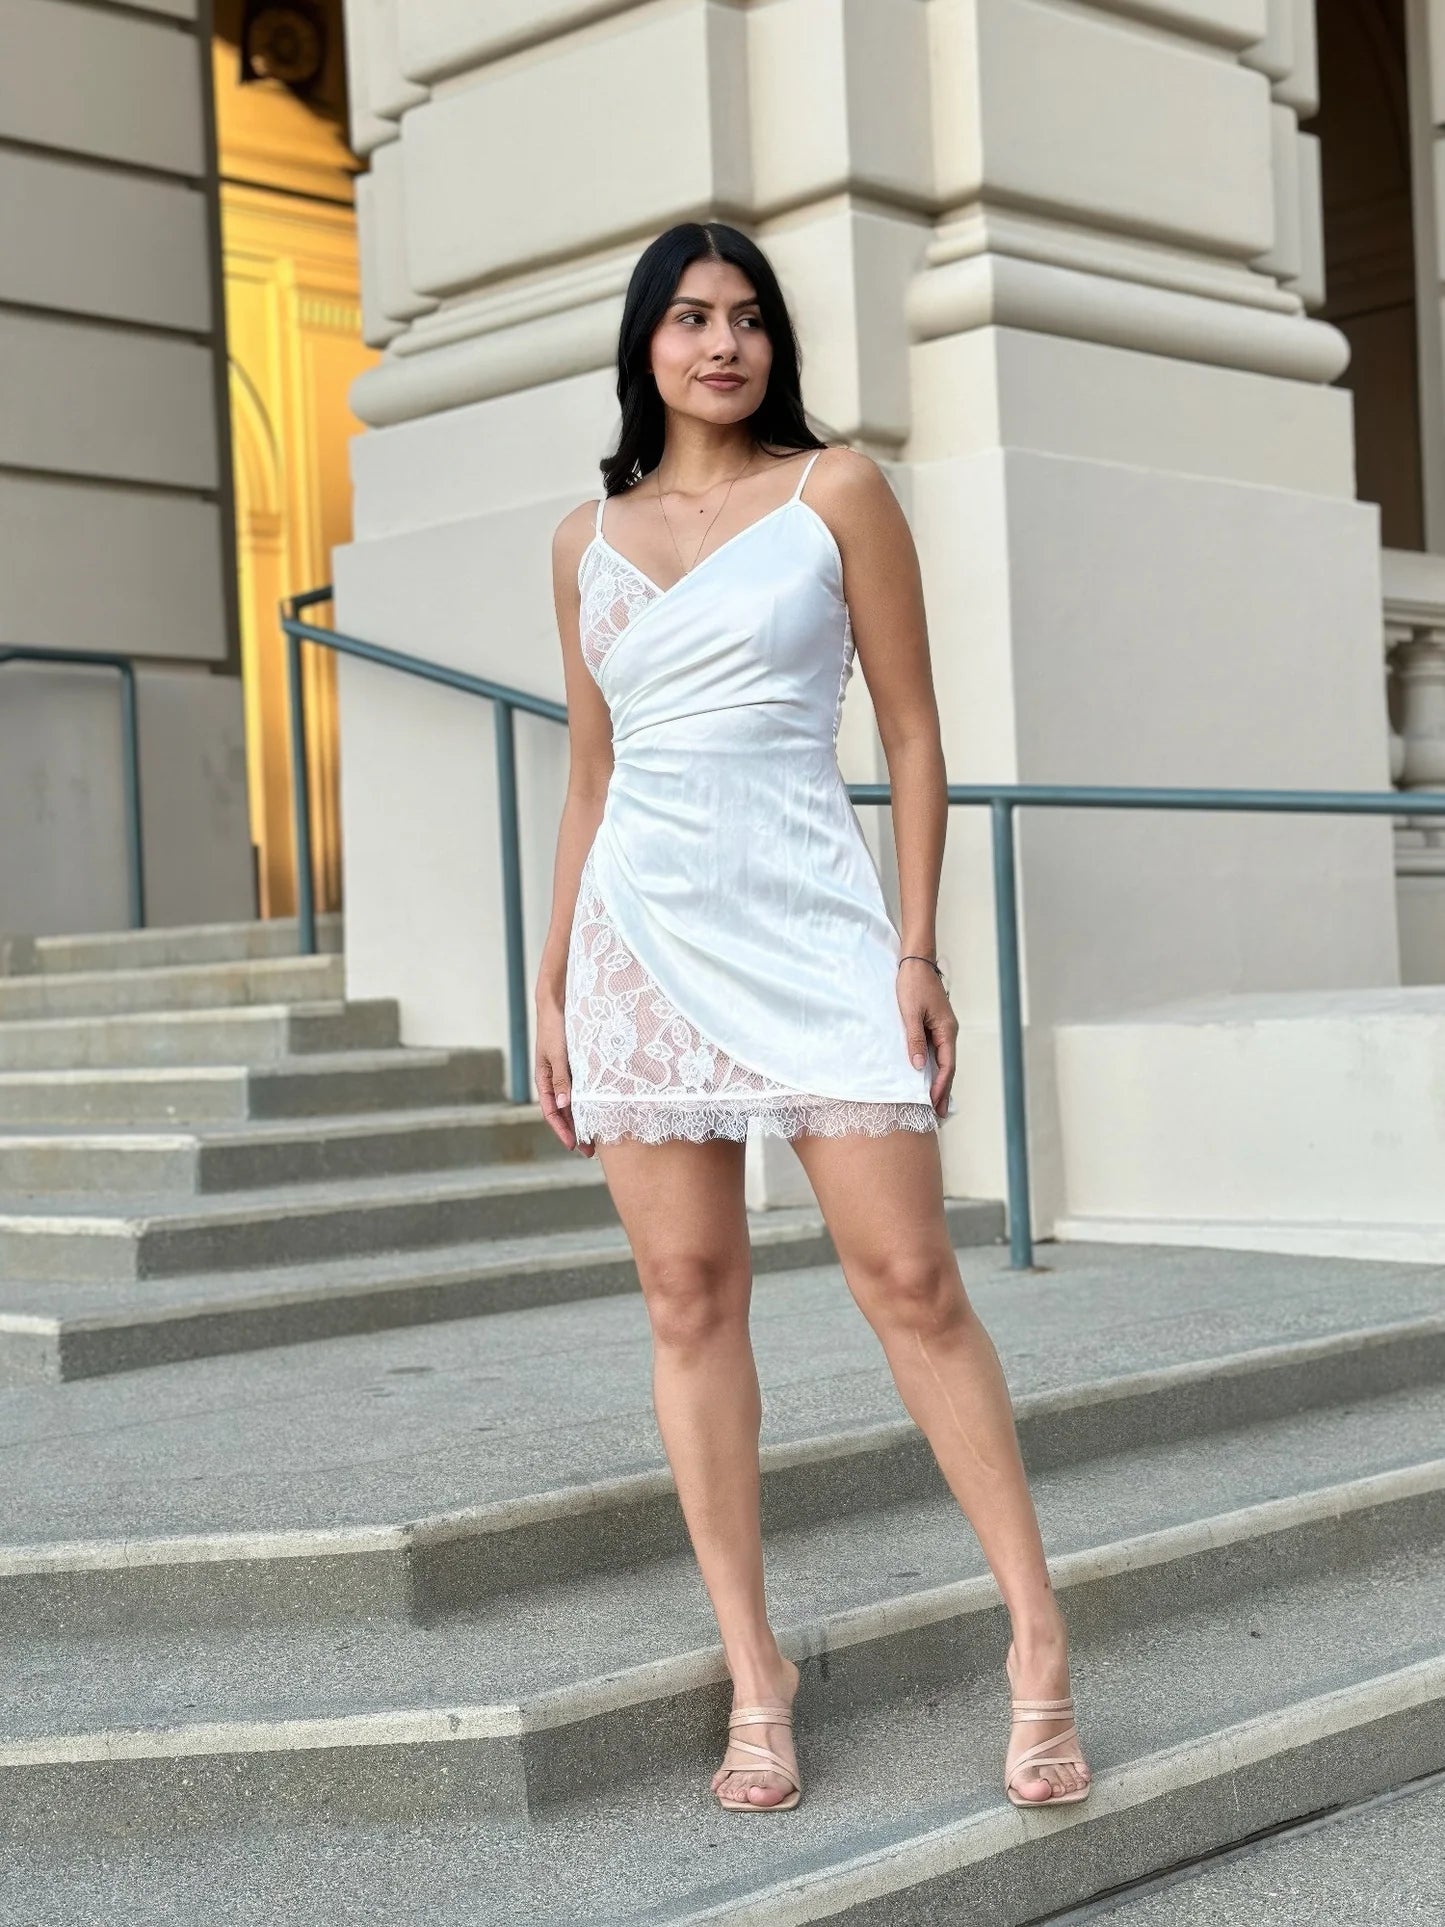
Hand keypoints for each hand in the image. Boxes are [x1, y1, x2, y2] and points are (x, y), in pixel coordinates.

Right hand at [534, 1001, 594, 1155]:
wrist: (558, 1003)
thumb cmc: (555, 1027)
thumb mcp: (558, 1054)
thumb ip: (562, 1078)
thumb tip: (564, 1105)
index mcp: (544, 1079)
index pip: (552, 1112)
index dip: (562, 1130)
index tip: (574, 1146)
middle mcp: (554, 1080)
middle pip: (563, 1112)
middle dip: (574, 1132)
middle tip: (590, 1151)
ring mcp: (565, 1074)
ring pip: (573, 1103)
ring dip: (583, 1120)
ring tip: (597, 1137)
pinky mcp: (576, 1066)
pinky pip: (582, 1090)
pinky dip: (589, 1103)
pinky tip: (601, 1111)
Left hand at [897, 957, 957, 1119]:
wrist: (915, 962)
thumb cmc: (912, 984)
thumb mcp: (910, 1013)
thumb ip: (914, 1040)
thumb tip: (918, 1066)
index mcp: (946, 1030)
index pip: (946, 1065)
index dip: (940, 1086)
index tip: (934, 1104)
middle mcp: (948, 1032)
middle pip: (948, 1067)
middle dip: (943, 1090)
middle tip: (939, 1114)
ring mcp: (942, 1029)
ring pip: (943, 1060)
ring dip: (939, 1081)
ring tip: (934, 1102)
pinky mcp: (934, 1025)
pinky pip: (936, 1051)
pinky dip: (933, 1067)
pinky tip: (927, 1077)